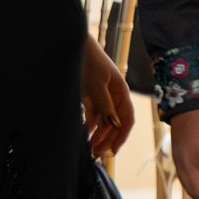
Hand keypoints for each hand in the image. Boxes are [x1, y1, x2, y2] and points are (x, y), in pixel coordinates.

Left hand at [81, 37, 135, 159]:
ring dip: (98, 135)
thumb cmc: (88, 60)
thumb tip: (114, 124)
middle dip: (107, 139)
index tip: (113, 150)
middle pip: (115, 123)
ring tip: (90, 149)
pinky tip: (84, 135)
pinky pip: (92, 115)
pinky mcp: (88, 95)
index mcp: (121, 92)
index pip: (127, 119)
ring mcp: (101, 96)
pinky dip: (89, 126)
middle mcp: (113, 96)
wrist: (72, 44)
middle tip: (96, 153)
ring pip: (103, 121)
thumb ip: (105, 104)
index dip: (122, 136)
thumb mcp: (97, 83)